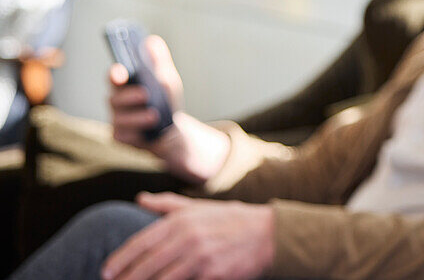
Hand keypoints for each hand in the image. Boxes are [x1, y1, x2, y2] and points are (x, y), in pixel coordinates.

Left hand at [101, 193, 274, 279]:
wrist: (270, 234)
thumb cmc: (232, 221)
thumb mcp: (201, 207)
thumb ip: (168, 204)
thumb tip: (140, 199)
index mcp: (183, 220)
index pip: (142, 242)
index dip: (121, 259)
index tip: (106, 271)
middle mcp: (189, 237)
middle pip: (147, 264)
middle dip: (127, 278)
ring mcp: (201, 257)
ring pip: (162, 279)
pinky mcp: (213, 275)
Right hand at [108, 35, 183, 147]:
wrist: (171, 130)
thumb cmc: (164, 101)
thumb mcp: (166, 79)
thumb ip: (158, 60)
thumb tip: (151, 41)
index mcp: (125, 84)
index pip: (114, 76)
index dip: (115, 74)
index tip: (121, 72)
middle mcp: (117, 102)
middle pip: (114, 98)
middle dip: (128, 96)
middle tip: (145, 94)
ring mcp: (116, 119)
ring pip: (119, 118)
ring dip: (137, 117)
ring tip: (154, 115)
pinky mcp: (120, 136)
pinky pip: (123, 135)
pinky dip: (136, 132)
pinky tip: (147, 131)